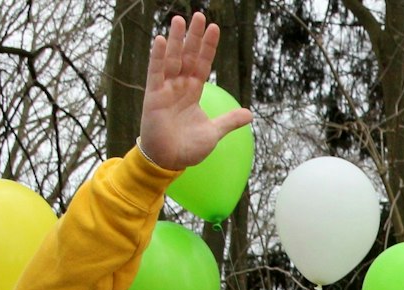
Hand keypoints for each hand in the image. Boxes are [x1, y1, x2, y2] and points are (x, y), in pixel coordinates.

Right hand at [138, 13, 250, 170]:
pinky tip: (162, 40)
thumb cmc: (188, 148)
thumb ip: (229, 121)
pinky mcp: (154, 96)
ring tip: (180, 20)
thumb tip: (249, 114)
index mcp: (193, 92)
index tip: (214, 28)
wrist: (170, 161)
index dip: (208, 47)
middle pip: (188, 56)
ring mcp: (166, 89)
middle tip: (199, 15)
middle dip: (194, 37)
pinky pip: (156, 73)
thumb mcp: (214, 132)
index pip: (203, 64)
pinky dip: (158, 57)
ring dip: (176, 40)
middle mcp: (179, 86)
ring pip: (172, 59)